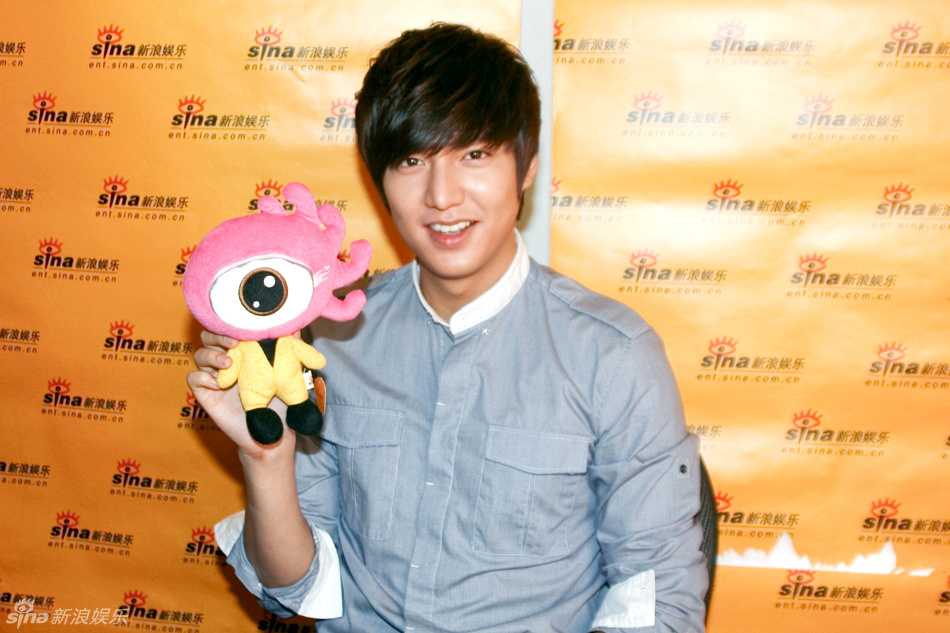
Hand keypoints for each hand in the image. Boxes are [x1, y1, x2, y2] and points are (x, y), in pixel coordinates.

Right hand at [186, 331, 294, 460]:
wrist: (275, 434)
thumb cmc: (282, 402)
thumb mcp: (290, 374)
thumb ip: (292, 350)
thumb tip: (295, 326)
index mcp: (245, 352)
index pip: (230, 330)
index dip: (232, 325)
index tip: (245, 328)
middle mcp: (227, 361)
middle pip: (209, 337)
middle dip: (217, 336)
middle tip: (233, 344)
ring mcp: (215, 377)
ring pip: (199, 355)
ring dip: (211, 355)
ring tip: (228, 364)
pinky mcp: (207, 394)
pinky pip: (193, 379)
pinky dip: (201, 377)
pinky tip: (217, 383)